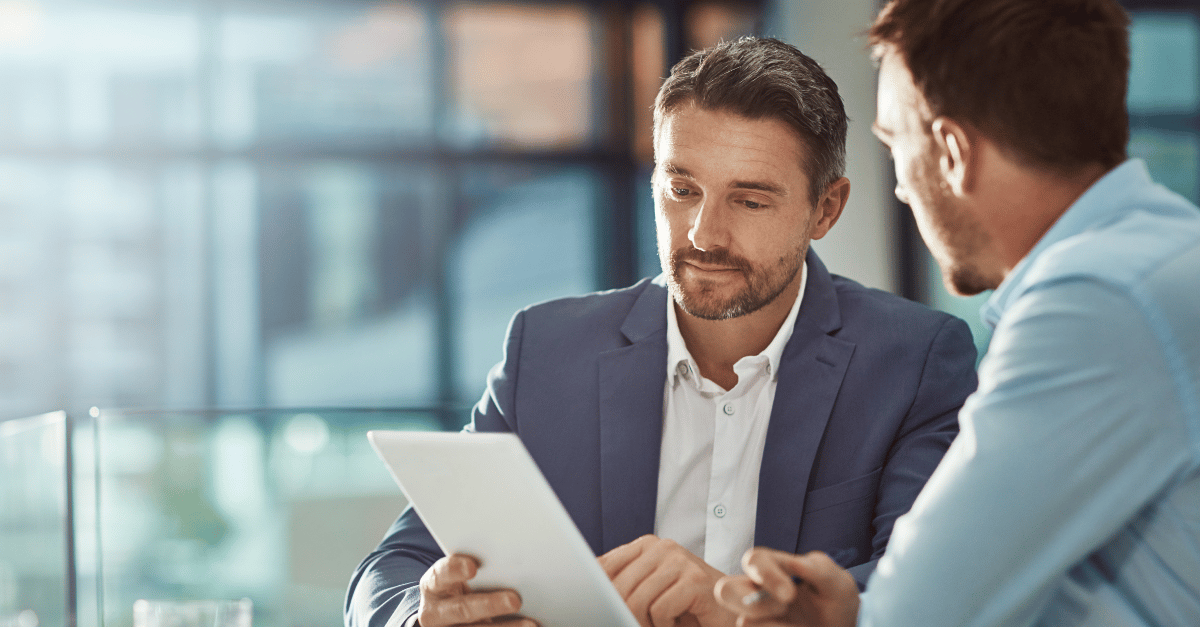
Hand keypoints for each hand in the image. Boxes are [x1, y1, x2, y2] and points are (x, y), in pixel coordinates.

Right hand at [415, 554, 536, 626]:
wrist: (441, 615)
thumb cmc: (456, 587)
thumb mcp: (456, 577)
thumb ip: (476, 570)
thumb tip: (511, 560)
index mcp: (433, 586)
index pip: (441, 575)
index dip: (455, 570)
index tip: (472, 567)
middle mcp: (435, 611)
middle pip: (462, 609)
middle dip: (490, 605)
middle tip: (515, 600)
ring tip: (529, 624)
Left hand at [599, 534, 736, 626]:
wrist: (734, 613)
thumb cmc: (689, 608)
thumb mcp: (649, 592)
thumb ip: (622, 586)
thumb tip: (586, 593)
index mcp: (646, 545)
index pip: (602, 567)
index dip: (598, 593)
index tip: (601, 610)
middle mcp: (663, 547)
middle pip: (617, 588)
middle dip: (624, 614)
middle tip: (643, 623)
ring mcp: (680, 561)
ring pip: (636, 600)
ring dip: (646, 623)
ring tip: (663, 624)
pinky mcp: (695, 580)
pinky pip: (659, 609)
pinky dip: (665, 625)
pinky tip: (680, 622)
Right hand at [713, 549, 857, 626]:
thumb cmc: (836, 603)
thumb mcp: (838, 585)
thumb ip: (819, 569)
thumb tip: (795, 563)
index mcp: (774, 570)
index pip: (755, 560)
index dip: (766, 574)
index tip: (790, 594)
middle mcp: (757, 594)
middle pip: (725, 590)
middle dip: (749, 601)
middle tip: (785, 607)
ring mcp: (758, 618)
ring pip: (743, 623)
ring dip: (770, 625)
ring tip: (797, 625)